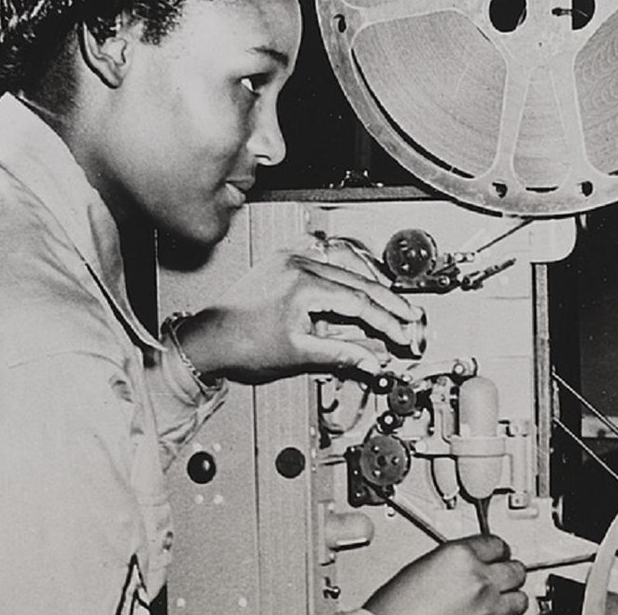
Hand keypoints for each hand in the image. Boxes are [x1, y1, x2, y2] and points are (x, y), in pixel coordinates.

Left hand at [172, 238, 423, 382]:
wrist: (208, 338)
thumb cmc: (241, 345)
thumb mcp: (299, 355)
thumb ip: (342, 355)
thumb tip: (373, 361)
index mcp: (303, 285)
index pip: (360, 302)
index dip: (387, 321)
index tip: (402, 335)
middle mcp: (298, 263)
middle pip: (359, 280)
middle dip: (388, 303)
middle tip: (409, 318)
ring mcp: (290, 258)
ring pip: (346, 263)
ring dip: (371, 282)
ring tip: (391, 300)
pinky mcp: (284, 260)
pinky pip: (326, 255)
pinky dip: (347, 268)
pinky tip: (358, 278)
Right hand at [363, 535, 527, 614]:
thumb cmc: (395, 607)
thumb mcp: (422, 567)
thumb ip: (453, 561)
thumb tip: (470, 564)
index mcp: (459, 556)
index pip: (496, 543)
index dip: (497, 549)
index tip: (498, 553)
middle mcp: (479, 580)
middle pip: (514, 569)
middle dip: (508, 572)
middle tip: (502, 575)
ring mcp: (488, 607)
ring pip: (520, 598)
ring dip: (511, 597)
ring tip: (501, 598)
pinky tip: (491, 614)